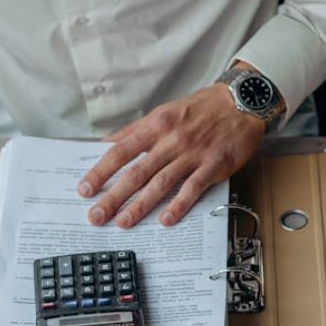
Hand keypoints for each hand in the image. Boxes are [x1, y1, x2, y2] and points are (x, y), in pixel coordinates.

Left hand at [77, 83, 265, 228]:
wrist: (241, 102)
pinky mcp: (214, 166)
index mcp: (155, 126)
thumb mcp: (163, 112)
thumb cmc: (200, 108)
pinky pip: (193, 188)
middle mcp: (171, 140)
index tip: (85, 189)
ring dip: (140, 205)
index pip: (120, 151)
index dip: (101, 171)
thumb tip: (107, 145)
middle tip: (96, 216)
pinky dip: (178, 205)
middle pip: (136, 172)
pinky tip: (165, 220)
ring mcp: (192, 154)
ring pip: (161, 183)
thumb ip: (135, 131)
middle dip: (113, 196)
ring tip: (123, 222)